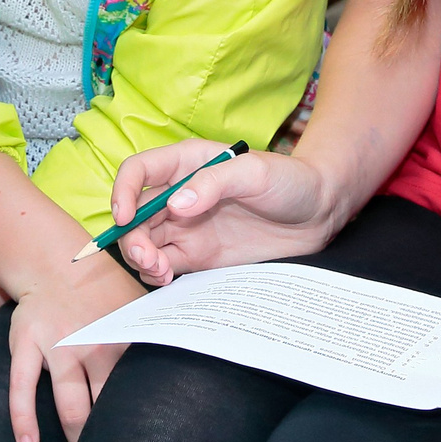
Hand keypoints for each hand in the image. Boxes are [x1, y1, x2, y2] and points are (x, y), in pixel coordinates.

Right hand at [6, 255, 142, 441]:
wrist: (55, 261)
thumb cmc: (104, 290)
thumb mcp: (137, 307)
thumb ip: (158, 334)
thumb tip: (196, 359)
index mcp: (125, 337)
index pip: (142, 388)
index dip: (150, 419)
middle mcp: (95, 344)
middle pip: (107, 404)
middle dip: (113, 437)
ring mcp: (59, 345)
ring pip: (71, 404)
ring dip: (78, 438)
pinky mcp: (27, 345)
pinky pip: (22, 387)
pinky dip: (24, 419)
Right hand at [113, 145, 341, 282]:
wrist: (317, 213)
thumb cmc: (289, 180)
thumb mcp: (255, 172)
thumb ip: (214, 182)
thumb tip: (176, 204)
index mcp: (186, 163)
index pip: (138, 171)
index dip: (122, 192)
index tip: (123, 217)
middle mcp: (178, 194)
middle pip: (134, 214)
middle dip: (131, 237)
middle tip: (149, 258)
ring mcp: (185, 226)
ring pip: (143, 242)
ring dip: (141, 259)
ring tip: (161, 271)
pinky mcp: (197, 254)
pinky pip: (163, 265)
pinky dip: (156, 274)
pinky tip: (168, 278)